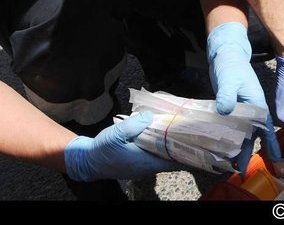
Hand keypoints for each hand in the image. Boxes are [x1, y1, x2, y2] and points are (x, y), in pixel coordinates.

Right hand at [63, 112, 180, 180]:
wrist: (87, 160)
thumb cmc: (102, 149)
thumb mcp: (117, 133)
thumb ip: (135, 125)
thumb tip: (151, 116)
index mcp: (147, 163)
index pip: (174, 161)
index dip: (187, 152)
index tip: (196, 140)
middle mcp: (148, 167)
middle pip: (171, 157)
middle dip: (180, 144)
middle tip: (189, 129)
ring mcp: (143, 166)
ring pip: (163, 155)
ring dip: (169, 144)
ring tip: (177, 127)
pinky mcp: (138, 162)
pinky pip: (154, 154)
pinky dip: (159, 144)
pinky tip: (159, 132)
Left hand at [207, 22, 282, 171]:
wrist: (226, 53)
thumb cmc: (231, 65)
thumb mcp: (229, 80)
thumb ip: (227, 95)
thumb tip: (225, 110)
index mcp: (256, 103)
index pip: (264, 128)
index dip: (269, 144)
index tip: (275, 159)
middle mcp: (251, 108)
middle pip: (251, 134)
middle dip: (246, 151)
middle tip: (240, 169)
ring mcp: (241, 107)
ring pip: (241, 131)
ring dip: (237, 146)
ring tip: (230, 163)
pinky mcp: (232, 105)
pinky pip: (232, 125)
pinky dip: (229, 136)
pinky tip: (221, 145)